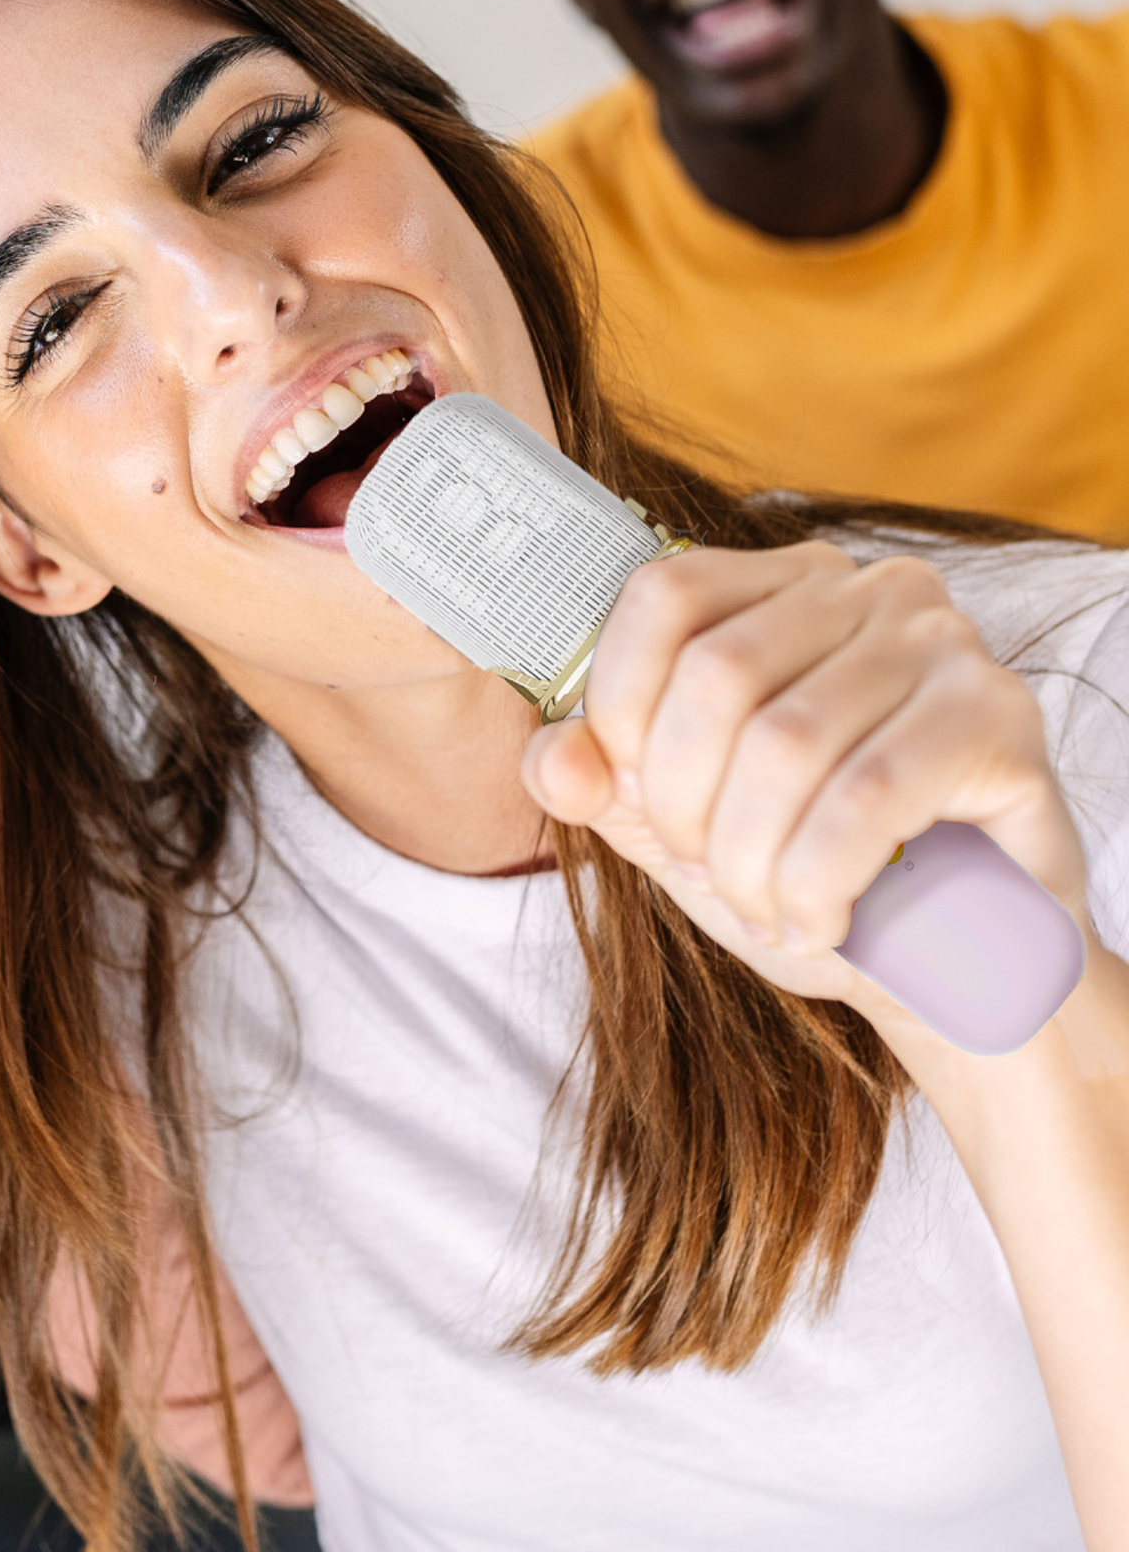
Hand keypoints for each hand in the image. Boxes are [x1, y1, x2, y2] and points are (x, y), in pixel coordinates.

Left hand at [520, 542, 1089, 1043]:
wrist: (959, 963)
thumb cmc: (811, 872)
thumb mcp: (681, 828)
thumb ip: (604, 783)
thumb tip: (554, 760)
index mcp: (780, 588)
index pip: (663, 596)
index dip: (620, 705)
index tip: (630, 797)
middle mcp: (868, 591)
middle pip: (718, 673)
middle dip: (682, 801)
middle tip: (705, 873)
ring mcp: (943, 644)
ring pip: (786, 744)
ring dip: (750, 859)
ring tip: (764, 911)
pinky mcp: (998, 718)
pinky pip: (865, 797)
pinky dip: (816, 879)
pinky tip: (817, 921)